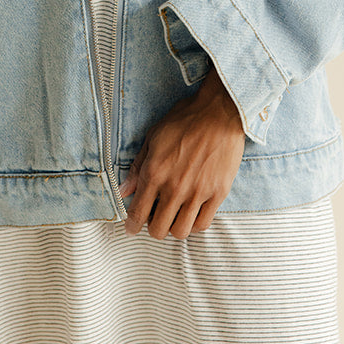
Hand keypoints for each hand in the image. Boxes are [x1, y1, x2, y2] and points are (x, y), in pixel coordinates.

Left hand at [120, 67, 245, 239]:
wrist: (219, 112)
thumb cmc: (185, 120)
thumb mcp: (153, 137)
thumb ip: (138, 167)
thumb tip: (124, 191)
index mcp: (155, 172)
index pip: (138, 213)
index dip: (132, 226)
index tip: (132, 228)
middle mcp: (174, 187)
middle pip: (159, 229)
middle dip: (153, 228)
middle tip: (155, 218)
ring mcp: (197, 192)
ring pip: (181, 231)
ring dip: (174, 228)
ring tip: (174, 216)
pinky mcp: (218, 193)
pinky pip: (203, 223)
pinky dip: (195, 224)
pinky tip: (192, 213)